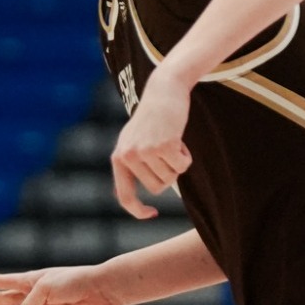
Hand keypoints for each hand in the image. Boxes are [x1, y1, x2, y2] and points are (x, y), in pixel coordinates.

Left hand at [111, 76, 193, 218]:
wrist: (163, 91)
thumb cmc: (152, 118)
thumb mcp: (134, 140)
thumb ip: (131, 163)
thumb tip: (132, 197)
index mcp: (119, 158)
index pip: (124, 196)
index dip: (138, 210)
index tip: (152, 214)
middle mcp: (129, 156)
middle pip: (157, 188)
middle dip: (167, 175)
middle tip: (166, 152)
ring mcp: (146, 151)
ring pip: (171, 177)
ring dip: (177, 163)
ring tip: (170, 141)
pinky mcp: (164, 145)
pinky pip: (182, 166)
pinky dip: (186, 156)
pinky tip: (179, 138)